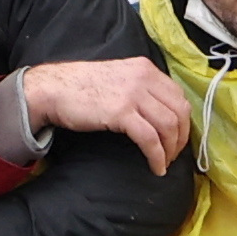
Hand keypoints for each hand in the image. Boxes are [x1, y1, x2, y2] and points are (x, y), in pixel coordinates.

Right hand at [14, 56, 196, 171]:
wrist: (53, 89)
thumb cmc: (81, 87)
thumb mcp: (119, 78)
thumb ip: (140, 88)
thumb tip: (159, 113)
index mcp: (145, 68)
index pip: (178, 96)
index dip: (183, 121)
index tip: (178, 138)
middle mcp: (143, 77)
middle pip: (179, 111)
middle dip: (181, 137)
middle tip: (173, 154)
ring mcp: (133, 94)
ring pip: (169, 126)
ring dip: (170, 150)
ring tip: (164, 163)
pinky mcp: (121, 113)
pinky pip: (150, 139)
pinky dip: (157, 156)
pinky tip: (155, 167)